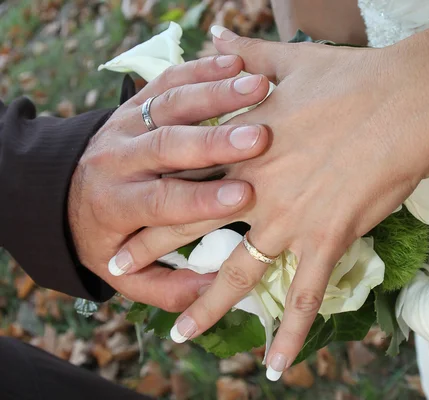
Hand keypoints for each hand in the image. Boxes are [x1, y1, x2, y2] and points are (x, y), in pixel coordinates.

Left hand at [68, 55, 270, 310]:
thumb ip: (166, 288)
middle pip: (166, 145)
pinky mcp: (137, 101)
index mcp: (117, 204)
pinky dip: (201, 68)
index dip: (200, 199)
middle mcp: (121, 159)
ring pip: (170, 103)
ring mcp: (128, 124)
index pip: (161, 201)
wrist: (64, 191)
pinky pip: (168, 77)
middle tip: (257, 138)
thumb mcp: (124, 275)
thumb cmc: (105, 234)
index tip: (244, 195)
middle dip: (213, 141)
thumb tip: (211, 291)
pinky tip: (238, 62)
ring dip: (216, 94)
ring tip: (259, 85)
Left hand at [117, 28, 428, 373]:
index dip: (147, 189)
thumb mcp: (290, 61)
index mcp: (244, 145)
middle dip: (150, 248)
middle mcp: (256, 187)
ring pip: (236, 274)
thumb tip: (216, 36)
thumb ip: (245, 56)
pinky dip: (290, 334)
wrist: (408, 101)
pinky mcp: (327, 238)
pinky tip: (276, 367)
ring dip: (205, 306)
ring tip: (179, 333)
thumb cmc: (353, 78)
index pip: (182, 172)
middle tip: (116, 269)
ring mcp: (289, 218)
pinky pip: (304, 297)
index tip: (122, 203)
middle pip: (190, 223)